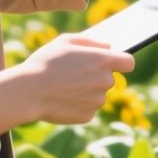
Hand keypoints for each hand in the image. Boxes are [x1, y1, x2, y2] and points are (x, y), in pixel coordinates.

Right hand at [15, 33, 135, 124]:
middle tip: (74, 73)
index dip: (121, 62)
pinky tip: (62, 99)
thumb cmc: (46, 62)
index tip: (113, 62)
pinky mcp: (88, 116)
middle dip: (96, 76)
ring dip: (87, 91)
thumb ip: (91, 41)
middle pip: (109, 79)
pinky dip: (78, 104)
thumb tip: (108, 46)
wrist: (28, 91)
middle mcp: (105, 81)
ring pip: (98, 94)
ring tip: (64, 86)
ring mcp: (97, 101)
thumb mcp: (66, 41)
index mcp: (103, 60)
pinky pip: (87, 108)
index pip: (128, 62)